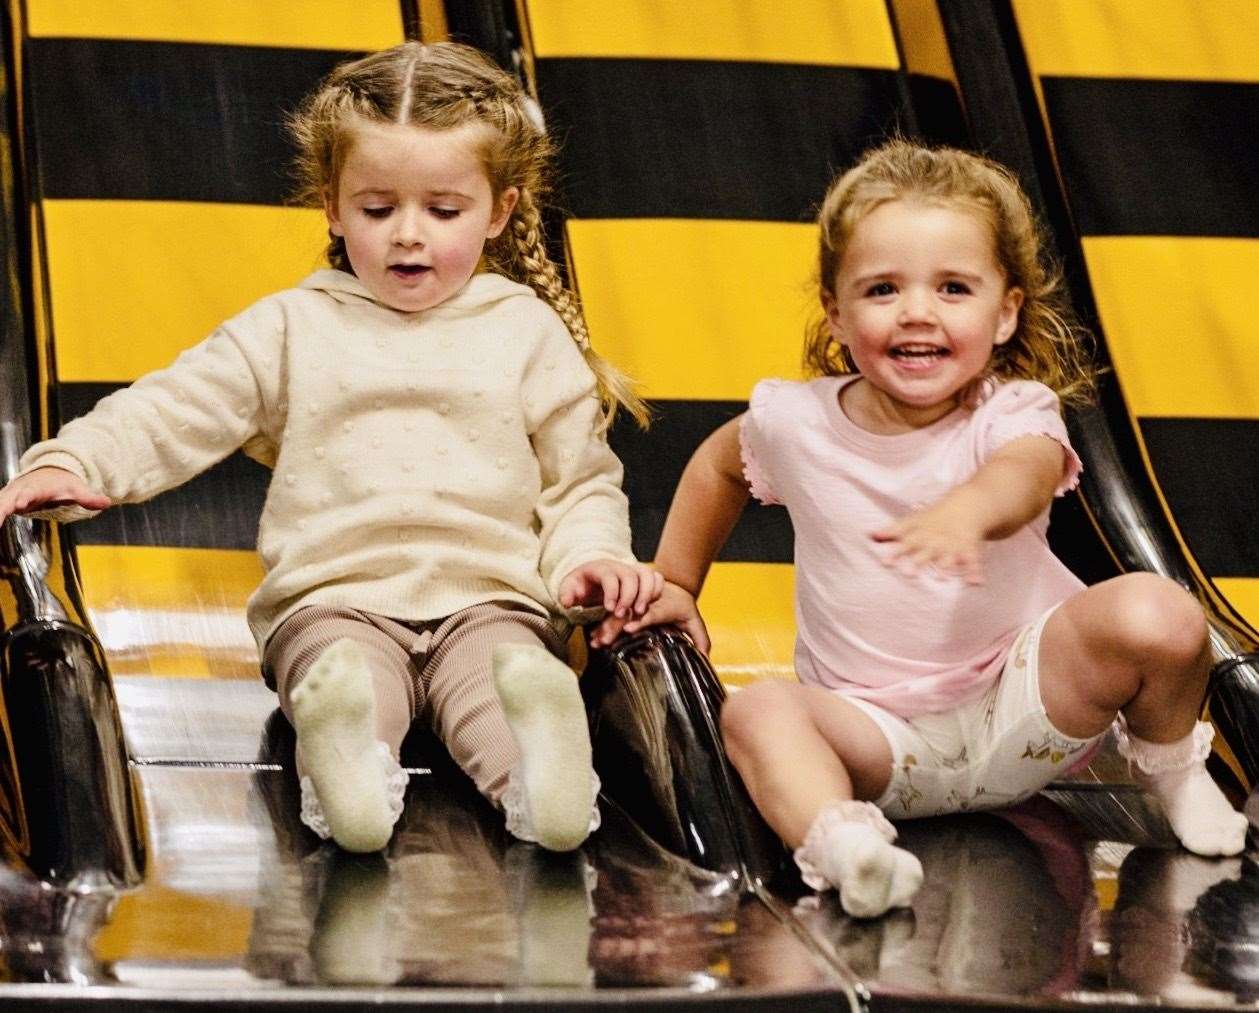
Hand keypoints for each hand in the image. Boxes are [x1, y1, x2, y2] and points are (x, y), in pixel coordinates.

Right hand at [0, 466, 110, 523]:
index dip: (23, 498)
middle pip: (5, 500)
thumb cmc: (61, 482)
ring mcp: (9, 498)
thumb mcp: (76, 489)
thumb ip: (88, 497)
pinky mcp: (5, 504)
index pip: (29, 493)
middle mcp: (19, 492)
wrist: (47, 473)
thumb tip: (107, 502)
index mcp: (36, 488)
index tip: (20, 504)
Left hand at [558, 559, 663, 620]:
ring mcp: (632, 570)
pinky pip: (656, 578)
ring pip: (647, 575)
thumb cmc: (580, 584)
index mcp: (600, 568)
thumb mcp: (569, 587)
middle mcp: (619, 566)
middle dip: (628, 596)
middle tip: (622, 614)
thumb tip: (567, 602)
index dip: (611, 593)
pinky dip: (656, 591)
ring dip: (646, 594)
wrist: (591, 577)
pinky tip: (647, 606)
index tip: (609, 609)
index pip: (610, 577)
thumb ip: (566, 594)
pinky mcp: (641, 577)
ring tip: (639, 612)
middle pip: (630, 576)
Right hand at [591, 580, 710, 654]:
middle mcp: (647, 602)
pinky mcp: (628, 604)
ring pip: (619, 613)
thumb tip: (706, 658)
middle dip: (615, 626)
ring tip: (596, 642)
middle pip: (630, 613)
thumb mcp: (693, 621)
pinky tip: (594, 638)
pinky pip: (613, 614)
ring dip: (606, 627)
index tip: (628, 629)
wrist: (674, 586)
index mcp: (664, 605)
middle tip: (604, 641)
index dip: (640, 620)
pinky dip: (603, 626)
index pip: (652, 613)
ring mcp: (636, 602)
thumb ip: (700, 639)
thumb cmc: (683, 608)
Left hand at [870, 499, 985, 584]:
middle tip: (908, 575)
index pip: (904, 542)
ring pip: (948, 556)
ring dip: (945, 567)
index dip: (895, 552)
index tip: (884, 563)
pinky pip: (972, 561)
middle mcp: (935, 540)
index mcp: (920, 534)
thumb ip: (891, 531)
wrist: (967, 505)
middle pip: (925, 551)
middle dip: (917, 562)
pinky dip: (975, 571)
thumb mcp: (912, 522)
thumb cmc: (933, 519)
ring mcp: (952, 544)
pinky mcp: (969, 548)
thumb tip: (869, 535)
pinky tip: (976, 583)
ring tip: (941, 579)